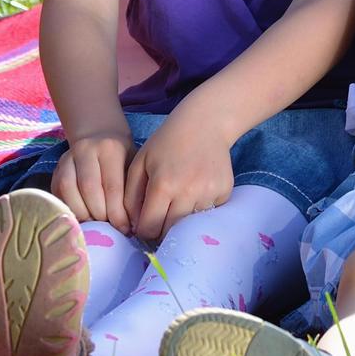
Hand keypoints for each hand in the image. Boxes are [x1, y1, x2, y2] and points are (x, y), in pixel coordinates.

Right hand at [50, 132, 135, 231]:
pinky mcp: (55, 170)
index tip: (124, 228)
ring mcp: (67, 158)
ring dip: (82, 213)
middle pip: (89, 188)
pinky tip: (82, 218)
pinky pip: (58, 193)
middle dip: (100, 214)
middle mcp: (86, 149)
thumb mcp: (131, 167)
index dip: (117, 213)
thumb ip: (130, 192)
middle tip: (109, 227)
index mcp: (110, 148)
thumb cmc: (121, 158)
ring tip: (94, 223)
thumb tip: (130, 225)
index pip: (112, 186)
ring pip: (68, 189)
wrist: (98, 136)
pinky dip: (70, 209)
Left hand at [125, 113, 236, 239]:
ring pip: (189, 225)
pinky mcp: (224, 192)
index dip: (143, 229)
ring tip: (177, 201)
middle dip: (161, 229)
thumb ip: (130, 197)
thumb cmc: (167, 142)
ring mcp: (209, 193)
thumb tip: (132, 228)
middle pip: (170, 231)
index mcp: (163, 184)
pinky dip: (199, 210)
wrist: (205, 124)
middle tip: (159, 217)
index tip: (144, 222)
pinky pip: (207, 214)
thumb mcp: (140, 163)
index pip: (149, 227)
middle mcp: (188, 192)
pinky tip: (195, 192)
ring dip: (180, 220)